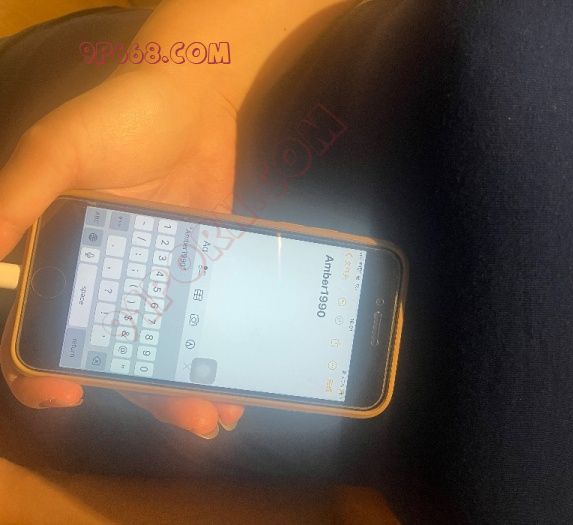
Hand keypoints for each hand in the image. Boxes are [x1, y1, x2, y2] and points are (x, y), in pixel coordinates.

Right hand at [0, 67, 243, 438]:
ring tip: (222, 414)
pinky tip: (239, 368)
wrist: (195, 97)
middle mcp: (108, 277)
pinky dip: (218, 345)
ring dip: (189, 382)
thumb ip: (19, 198)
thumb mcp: (58, 149)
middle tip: (194, 423)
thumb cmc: (119, 116)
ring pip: (166, 343)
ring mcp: (157, 275)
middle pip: (119, 352)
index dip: (44, 372)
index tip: (70, 395)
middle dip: (148, 394)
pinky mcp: (199, 266)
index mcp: (62, 258)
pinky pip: (205, 315)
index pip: (43, 330)